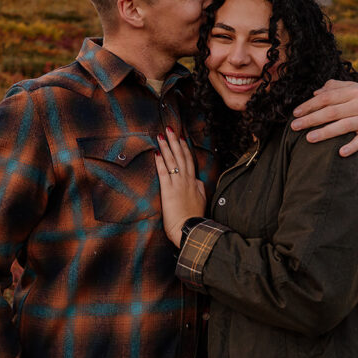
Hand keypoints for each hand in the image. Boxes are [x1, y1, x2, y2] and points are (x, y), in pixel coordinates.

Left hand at [155, 127, 206, 246]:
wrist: (191, 229)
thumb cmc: (194, 219)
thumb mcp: (201, 200)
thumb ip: (199, 189)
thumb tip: (198, 182)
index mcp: (194, 182)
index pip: (190, 161)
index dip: (184, 148)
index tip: (180, 137)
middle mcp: (187, 180)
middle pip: (181, 156)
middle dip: (175, 141)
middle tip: (170, 128)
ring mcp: (178, 184)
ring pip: (173, 161)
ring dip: (167, 147)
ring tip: (162, 135)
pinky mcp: (169, 191)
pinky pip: (164, 173)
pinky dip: (160, 162)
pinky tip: (156, 153)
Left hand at [291, 80, 357, 156]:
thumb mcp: (353, 88)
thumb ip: (334, 88)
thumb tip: (315, 93)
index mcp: (353, 92)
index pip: (327, 98)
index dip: (310, 105)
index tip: (296, 113)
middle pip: (332, 112)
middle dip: (312, 119)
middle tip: (295, 126)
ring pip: (344, 126)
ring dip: (326, 132)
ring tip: (309, 138)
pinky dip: (351, 147)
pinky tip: (340, 153)